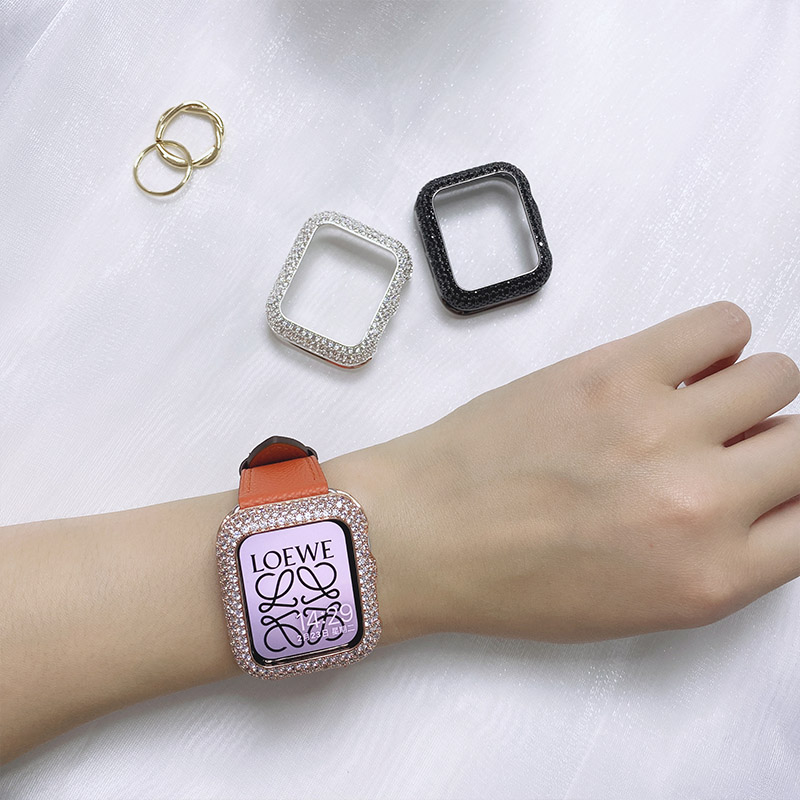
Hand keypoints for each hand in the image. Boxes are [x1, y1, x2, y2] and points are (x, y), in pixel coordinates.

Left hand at [328, 302, 799, 642]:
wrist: (428, 530)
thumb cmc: (515, 577)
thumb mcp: (639, 604)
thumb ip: (721, 556)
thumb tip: (769, 492)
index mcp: (710, 577)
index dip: (792, 493)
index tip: (771, 479)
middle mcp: (699, 501)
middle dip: (770, 445)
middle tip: (722, 446)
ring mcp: (659, 425)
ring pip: (775, 376)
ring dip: (743, 391)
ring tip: (692, 403)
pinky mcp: (616, 368)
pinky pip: (722, 323)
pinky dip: (715, 339)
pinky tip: (676, 365)